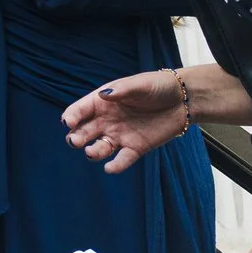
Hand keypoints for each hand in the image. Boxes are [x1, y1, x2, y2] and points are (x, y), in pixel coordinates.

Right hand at [62, 70, 188, 173]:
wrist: (183, 100)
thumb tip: (104, 95)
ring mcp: (119, 136)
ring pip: (99, 148)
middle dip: (76, 138)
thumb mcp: (140, 84)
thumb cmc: (157, 87)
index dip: (71, 117)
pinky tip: (110, 168)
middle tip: (76, 141)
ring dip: (92, 152)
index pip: (79, 111)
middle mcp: (105, 121)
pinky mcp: (135, 148)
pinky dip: (115, 166)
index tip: (68, 122)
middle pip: (83, 132)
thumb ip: (122, 90)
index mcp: (101, 103)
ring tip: (92, 152)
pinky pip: (122, 159)